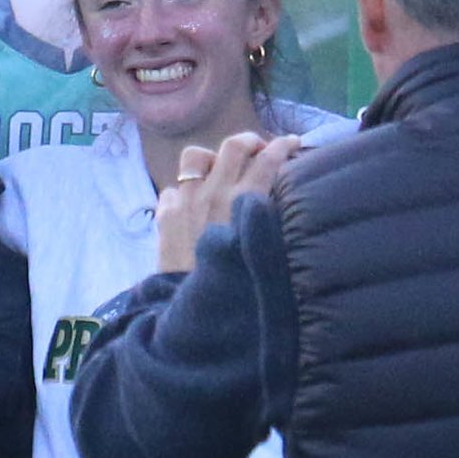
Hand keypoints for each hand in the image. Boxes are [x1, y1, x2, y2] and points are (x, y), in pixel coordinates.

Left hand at [150, 129, 295, 279]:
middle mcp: (214, 194)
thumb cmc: (242, 288)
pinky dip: (183, 194)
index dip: (284, 146)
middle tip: (260, 149)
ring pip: (194, 157)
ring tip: (218, 172)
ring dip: (211, 160)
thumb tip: (282, 199)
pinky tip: (191, 208)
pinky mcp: (165, 218)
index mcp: (245, 201)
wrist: (198, 316)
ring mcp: (186, 202)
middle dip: (250, 141)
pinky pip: (172, 190)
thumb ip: (275, 219)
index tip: (294, 143)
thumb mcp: (268, 250)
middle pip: (233, 146)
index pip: (268, 159)